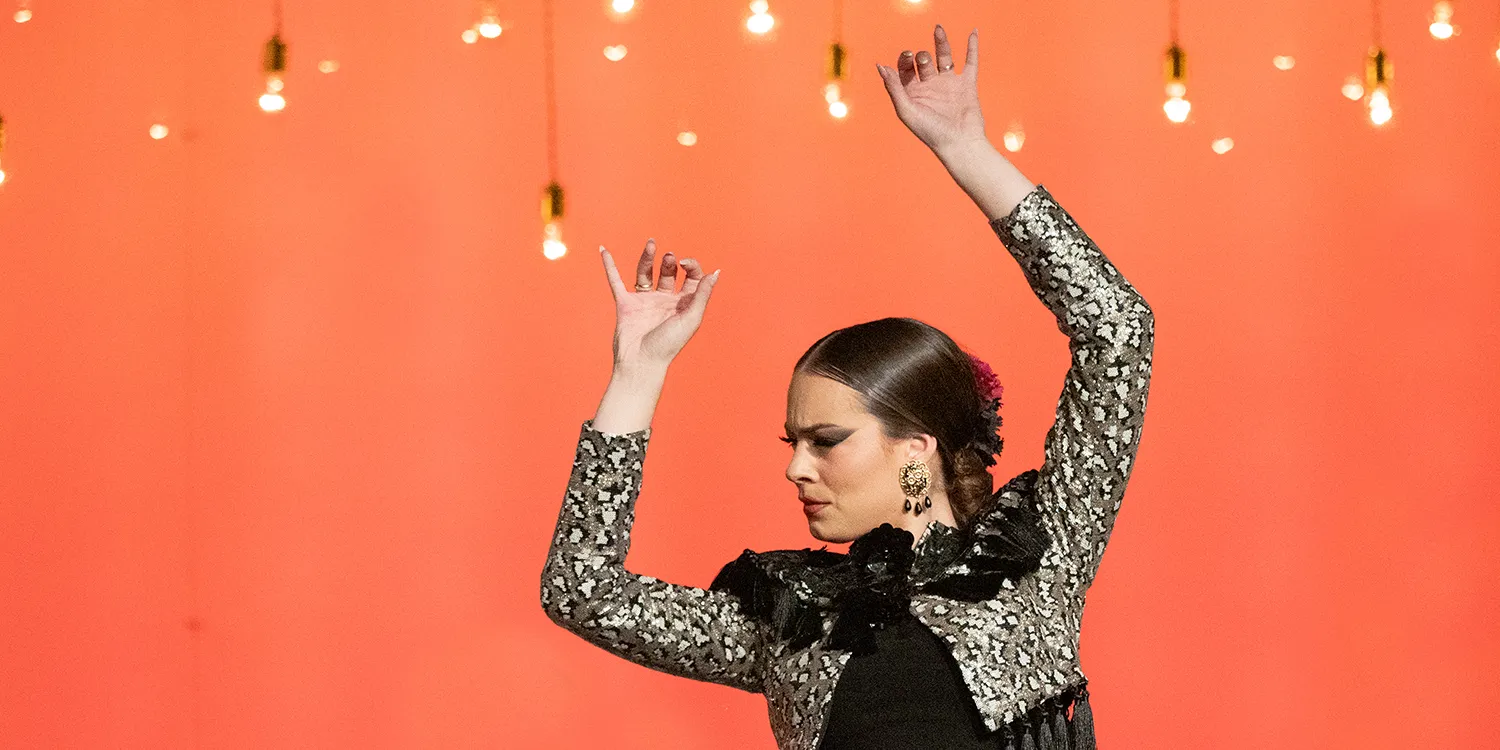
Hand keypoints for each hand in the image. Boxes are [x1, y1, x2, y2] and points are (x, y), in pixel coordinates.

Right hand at [598, 239, 721, 370]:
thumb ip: (702, 295)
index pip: (691, 277)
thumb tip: (715, 273)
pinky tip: (604, 250)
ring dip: (647, 258)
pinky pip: (616, 281)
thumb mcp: (691, 318)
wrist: (641, 363)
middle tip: (670, 258)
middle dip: (670, 262)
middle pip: (668, 273)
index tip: (685, 264)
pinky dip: (609, 266)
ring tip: (651, 244)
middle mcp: (664, 301)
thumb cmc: (669, 345)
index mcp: (683, 304)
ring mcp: (644, 301)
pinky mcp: (625, 304)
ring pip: (645, 273)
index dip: (691, 266)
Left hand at [876, 25, 986, 156]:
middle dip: (920, 57)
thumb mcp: (907, 110)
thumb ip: (894, 88)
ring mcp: (949, 84)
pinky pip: (970, 62)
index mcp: (913, 93)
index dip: (903, 60)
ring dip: (941, 43)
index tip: (906, 57)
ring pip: (944, 57)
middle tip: (921, 59)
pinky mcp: (967, 85)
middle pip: (922, 61)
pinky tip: (973, 32)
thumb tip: (880, 66)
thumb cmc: (930, 132)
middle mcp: (930, 86)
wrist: (959, 143)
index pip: (904, 69)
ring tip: (938, 29)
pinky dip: (972, 47)